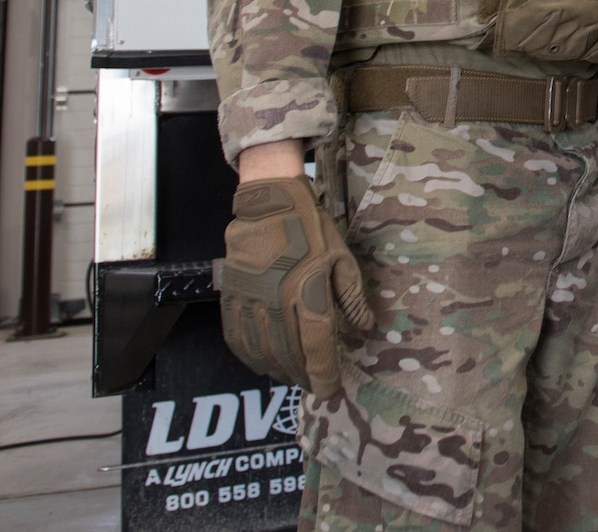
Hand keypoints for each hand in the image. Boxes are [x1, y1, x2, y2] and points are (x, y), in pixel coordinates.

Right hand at [217, 176, 372, 398]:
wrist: (268, 205)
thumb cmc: (311, 228)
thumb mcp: (341, 258)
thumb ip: (351, 297)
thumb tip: (365, 327)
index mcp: (308, 291)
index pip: (316, 345)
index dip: (323, 373)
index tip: (330, 391)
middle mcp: (276, 301)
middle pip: (288, 354)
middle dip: (303, 377)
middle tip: (315, 387)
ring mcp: (250, 301)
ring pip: (262, 351)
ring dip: (278, 371)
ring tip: (293, 379)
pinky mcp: (232, 297)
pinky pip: (237, 338)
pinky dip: (250, 358)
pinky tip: (262, 365)